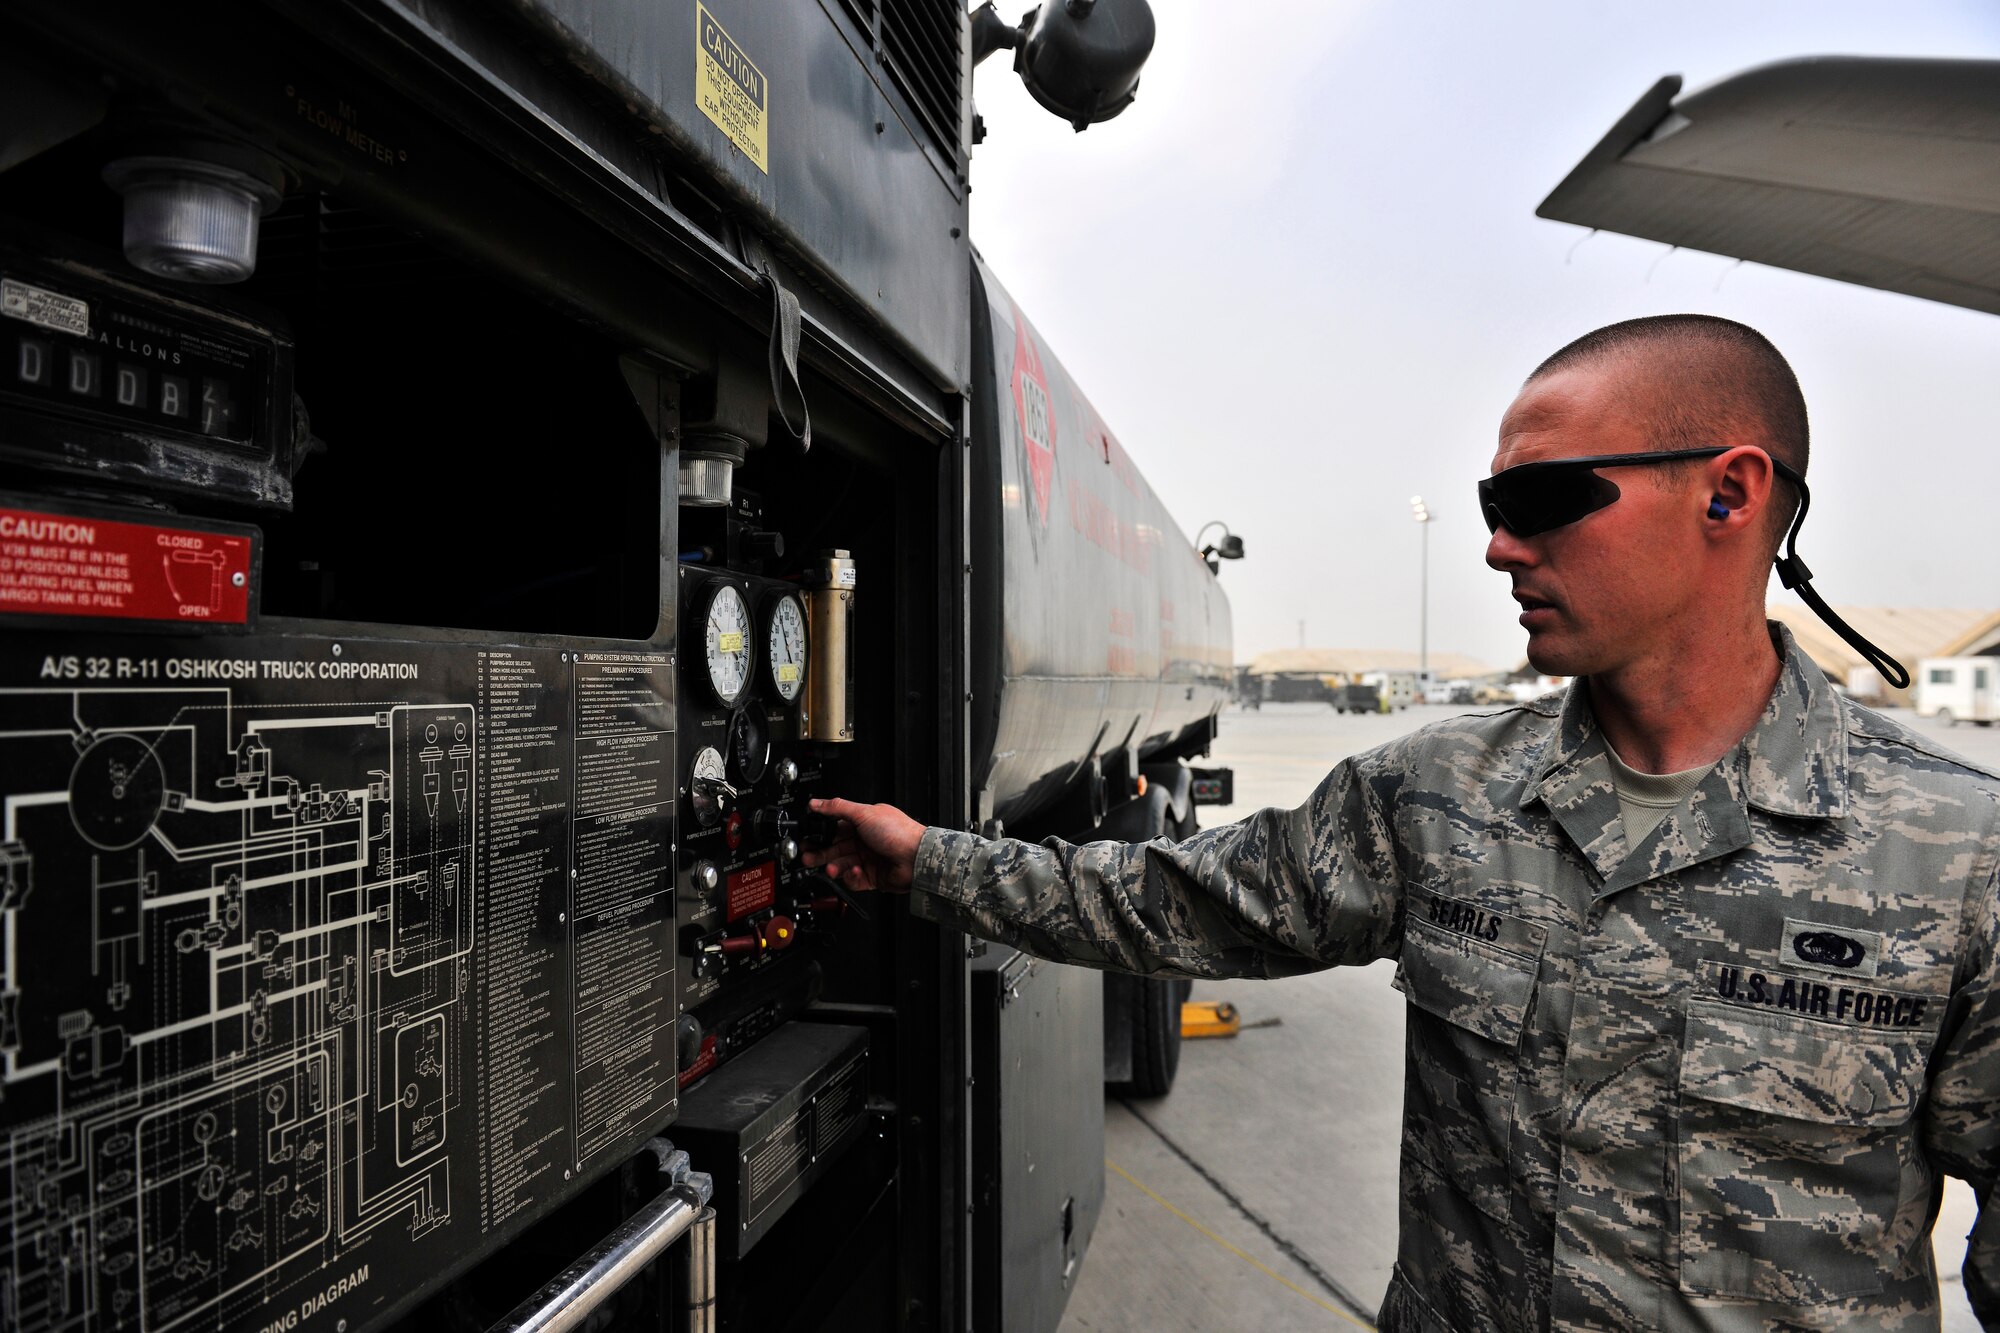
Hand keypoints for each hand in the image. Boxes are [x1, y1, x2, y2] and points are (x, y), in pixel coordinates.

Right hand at [801, 797, 922, 893]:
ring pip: (842, 865)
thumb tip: (816, 803)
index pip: (835, 828)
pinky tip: (855, 871)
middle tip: (807, 856)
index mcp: (863, 823)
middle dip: (820, 853)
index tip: (808, 838)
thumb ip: (837, 808)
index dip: (820, 834)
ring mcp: (868, 859)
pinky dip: (852, 877)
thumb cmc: (898, 832)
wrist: (916, 858)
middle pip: (835, 848)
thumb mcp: (864, 813)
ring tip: (831, 868)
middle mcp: (864, 841)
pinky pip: (853, 880)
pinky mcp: (871, 877)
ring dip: (834, 866)